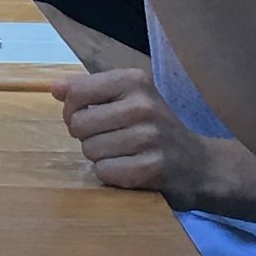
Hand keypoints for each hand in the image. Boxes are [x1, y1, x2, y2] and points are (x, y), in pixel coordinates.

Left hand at [52, 68, 216, 207]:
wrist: (200, 165)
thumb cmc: (155, 128)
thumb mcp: (129, 97)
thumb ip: (90, 90)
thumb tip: (55, 88)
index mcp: (135, 80)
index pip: (77, 93)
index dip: (72, 110)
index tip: (86, 117)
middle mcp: (142, 105)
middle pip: (79, 124)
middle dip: (85, 136)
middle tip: (107, 138)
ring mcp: (149, 137)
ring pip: (90, 150)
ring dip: (99, 157)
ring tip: (122, 153)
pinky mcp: (152, 168)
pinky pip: (105, 172)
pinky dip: (111, 175)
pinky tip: (129, 169)